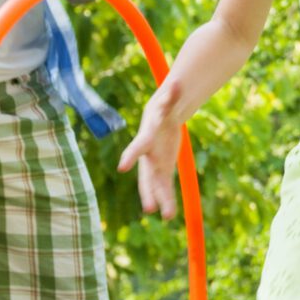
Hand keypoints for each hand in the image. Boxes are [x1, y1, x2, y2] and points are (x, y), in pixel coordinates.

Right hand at [115, 87, 187, 215]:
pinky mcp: (164, 169)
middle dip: (148, 191)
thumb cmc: (162, 107)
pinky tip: (171, 214)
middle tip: (149, 207)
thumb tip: (177, 83)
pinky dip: (168, 198)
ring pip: (156, 185)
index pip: (137, 147)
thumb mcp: (167, 101)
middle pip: (146, 175)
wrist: (162, 118)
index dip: (130, 156)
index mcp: (147, 137)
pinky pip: (166, 186)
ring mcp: (155, 164)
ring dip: (161, 200)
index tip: (122, 167)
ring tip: (167, 216)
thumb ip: (171, 95)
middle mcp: (148, 155)